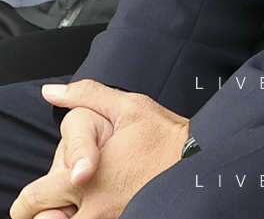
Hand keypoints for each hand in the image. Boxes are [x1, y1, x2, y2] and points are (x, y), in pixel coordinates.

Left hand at [10, 80, 188, 218]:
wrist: (200, 160)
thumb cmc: (165, 135)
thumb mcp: (128, 106)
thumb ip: (86, 96)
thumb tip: (52, 92)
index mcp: (88, 179)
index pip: (34, 200)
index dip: (27, 199)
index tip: (32, 197)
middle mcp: (95, 208)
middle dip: (44, 214)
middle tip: (55, 200)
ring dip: (68, 217)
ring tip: (78, 203)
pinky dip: (90, 218)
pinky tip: (100, 204)